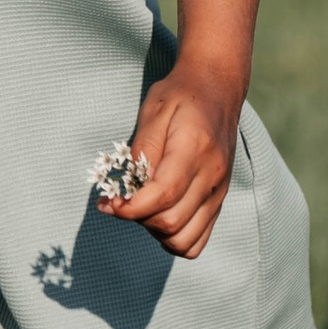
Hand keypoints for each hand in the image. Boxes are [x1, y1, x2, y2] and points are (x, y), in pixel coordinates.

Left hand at [105, 60, 243, 259]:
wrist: (217, 88)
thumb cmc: (181, 95)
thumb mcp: (154, 110)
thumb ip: (142, 151)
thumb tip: (130, 188)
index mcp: (194, 149)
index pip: (163, 195)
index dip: (131, 208)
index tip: (109, 202)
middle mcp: (212, 175)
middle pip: (172, 222)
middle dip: (138, 219)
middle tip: (120, 201)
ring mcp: (218, 191)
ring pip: (185, 240)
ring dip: (155, 232)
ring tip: (142, 208)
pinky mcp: (218, 199)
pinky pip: (198, 239)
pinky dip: (174, 238)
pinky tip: (159, 215)